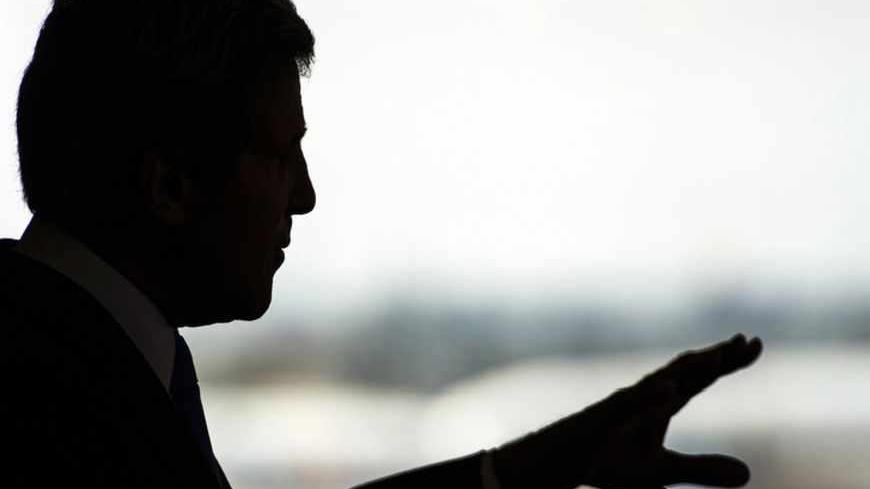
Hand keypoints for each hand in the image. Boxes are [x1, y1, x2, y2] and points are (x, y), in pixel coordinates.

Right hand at [492, 334, 762, 488]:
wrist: (562, 462)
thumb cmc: (610, 462)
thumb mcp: (663, 472)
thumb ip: (703, 469)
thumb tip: (748, 474)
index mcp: (661, 405)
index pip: (700, 378)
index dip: (728, 361)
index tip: (756, 344)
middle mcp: (645, 397)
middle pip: (685, 371)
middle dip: (716, 356)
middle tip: (748, 341)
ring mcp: (623, 406)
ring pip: (659, 381)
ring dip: (688, 368)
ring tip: (718, 355)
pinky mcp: (603, 419)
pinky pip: (629, 406)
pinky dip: (650, 397)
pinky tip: (670, 390)